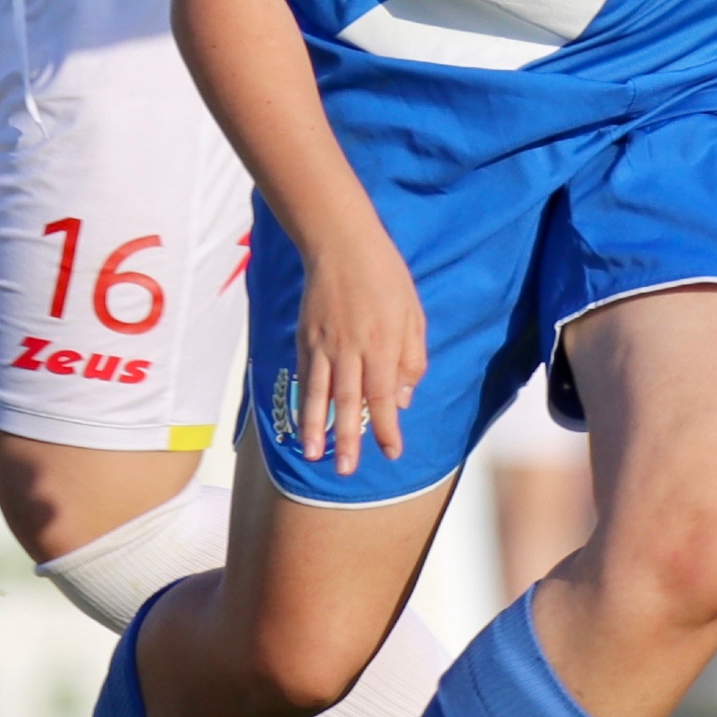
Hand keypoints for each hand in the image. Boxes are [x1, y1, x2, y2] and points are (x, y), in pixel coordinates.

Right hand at [291, 232, 423, 472]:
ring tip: (312, 455)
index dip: (389, 428)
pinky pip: (307, 376)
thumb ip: (412, 359)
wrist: (341, 244)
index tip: (392, 453)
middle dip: (348, 440)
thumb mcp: (414, 315)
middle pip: (350, 402)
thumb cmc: (386, 278)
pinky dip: (304, 401)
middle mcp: (352, 349)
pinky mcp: (306, 337)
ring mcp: (325, 344)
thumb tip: (403, 398)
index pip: (386, 396)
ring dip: (316, 427)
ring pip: (320, 393)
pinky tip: (303, 422)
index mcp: (384, 345)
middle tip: (345, 471)